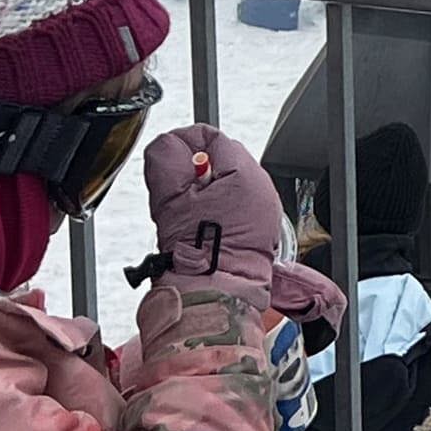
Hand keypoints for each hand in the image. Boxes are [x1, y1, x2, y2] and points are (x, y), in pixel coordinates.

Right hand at [141, 125, 288, 291]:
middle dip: (197, 169)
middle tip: (177, 190)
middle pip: (224, 158)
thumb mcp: (169, 199)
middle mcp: (262, 187)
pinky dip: (220, 206)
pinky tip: (204, 223)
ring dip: (208, 188)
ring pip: (230, 181)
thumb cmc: (197, 252)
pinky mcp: (263, 226)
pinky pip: (238, 202)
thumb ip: (165, 162)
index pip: (213, 137)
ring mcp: (265, 207)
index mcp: (245, 174)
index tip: (168, 155)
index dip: (185, 142)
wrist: (214, 292)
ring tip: (189, 211)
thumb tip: (166, 143)